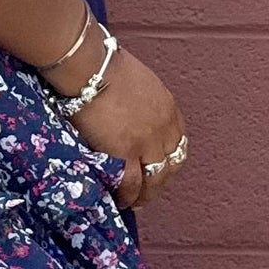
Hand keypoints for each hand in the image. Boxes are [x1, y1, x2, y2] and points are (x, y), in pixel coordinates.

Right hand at [62, 45, 185, 209]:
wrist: (90, 68)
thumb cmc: (104, 66)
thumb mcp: (138, 82)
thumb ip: (142, 102)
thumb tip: (130, 112)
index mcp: (168, 108)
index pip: (178, 142)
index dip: (168, 160)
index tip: (158, 169)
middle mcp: (163, 128)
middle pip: (171, 165)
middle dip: (160, 182)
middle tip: (147, 192)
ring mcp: (145, 143)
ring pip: (154, 180)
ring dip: (145, 195)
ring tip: (133, 202)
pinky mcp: (124, 153)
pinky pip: (131, 183)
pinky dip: (127, 196)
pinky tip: (120, 201)